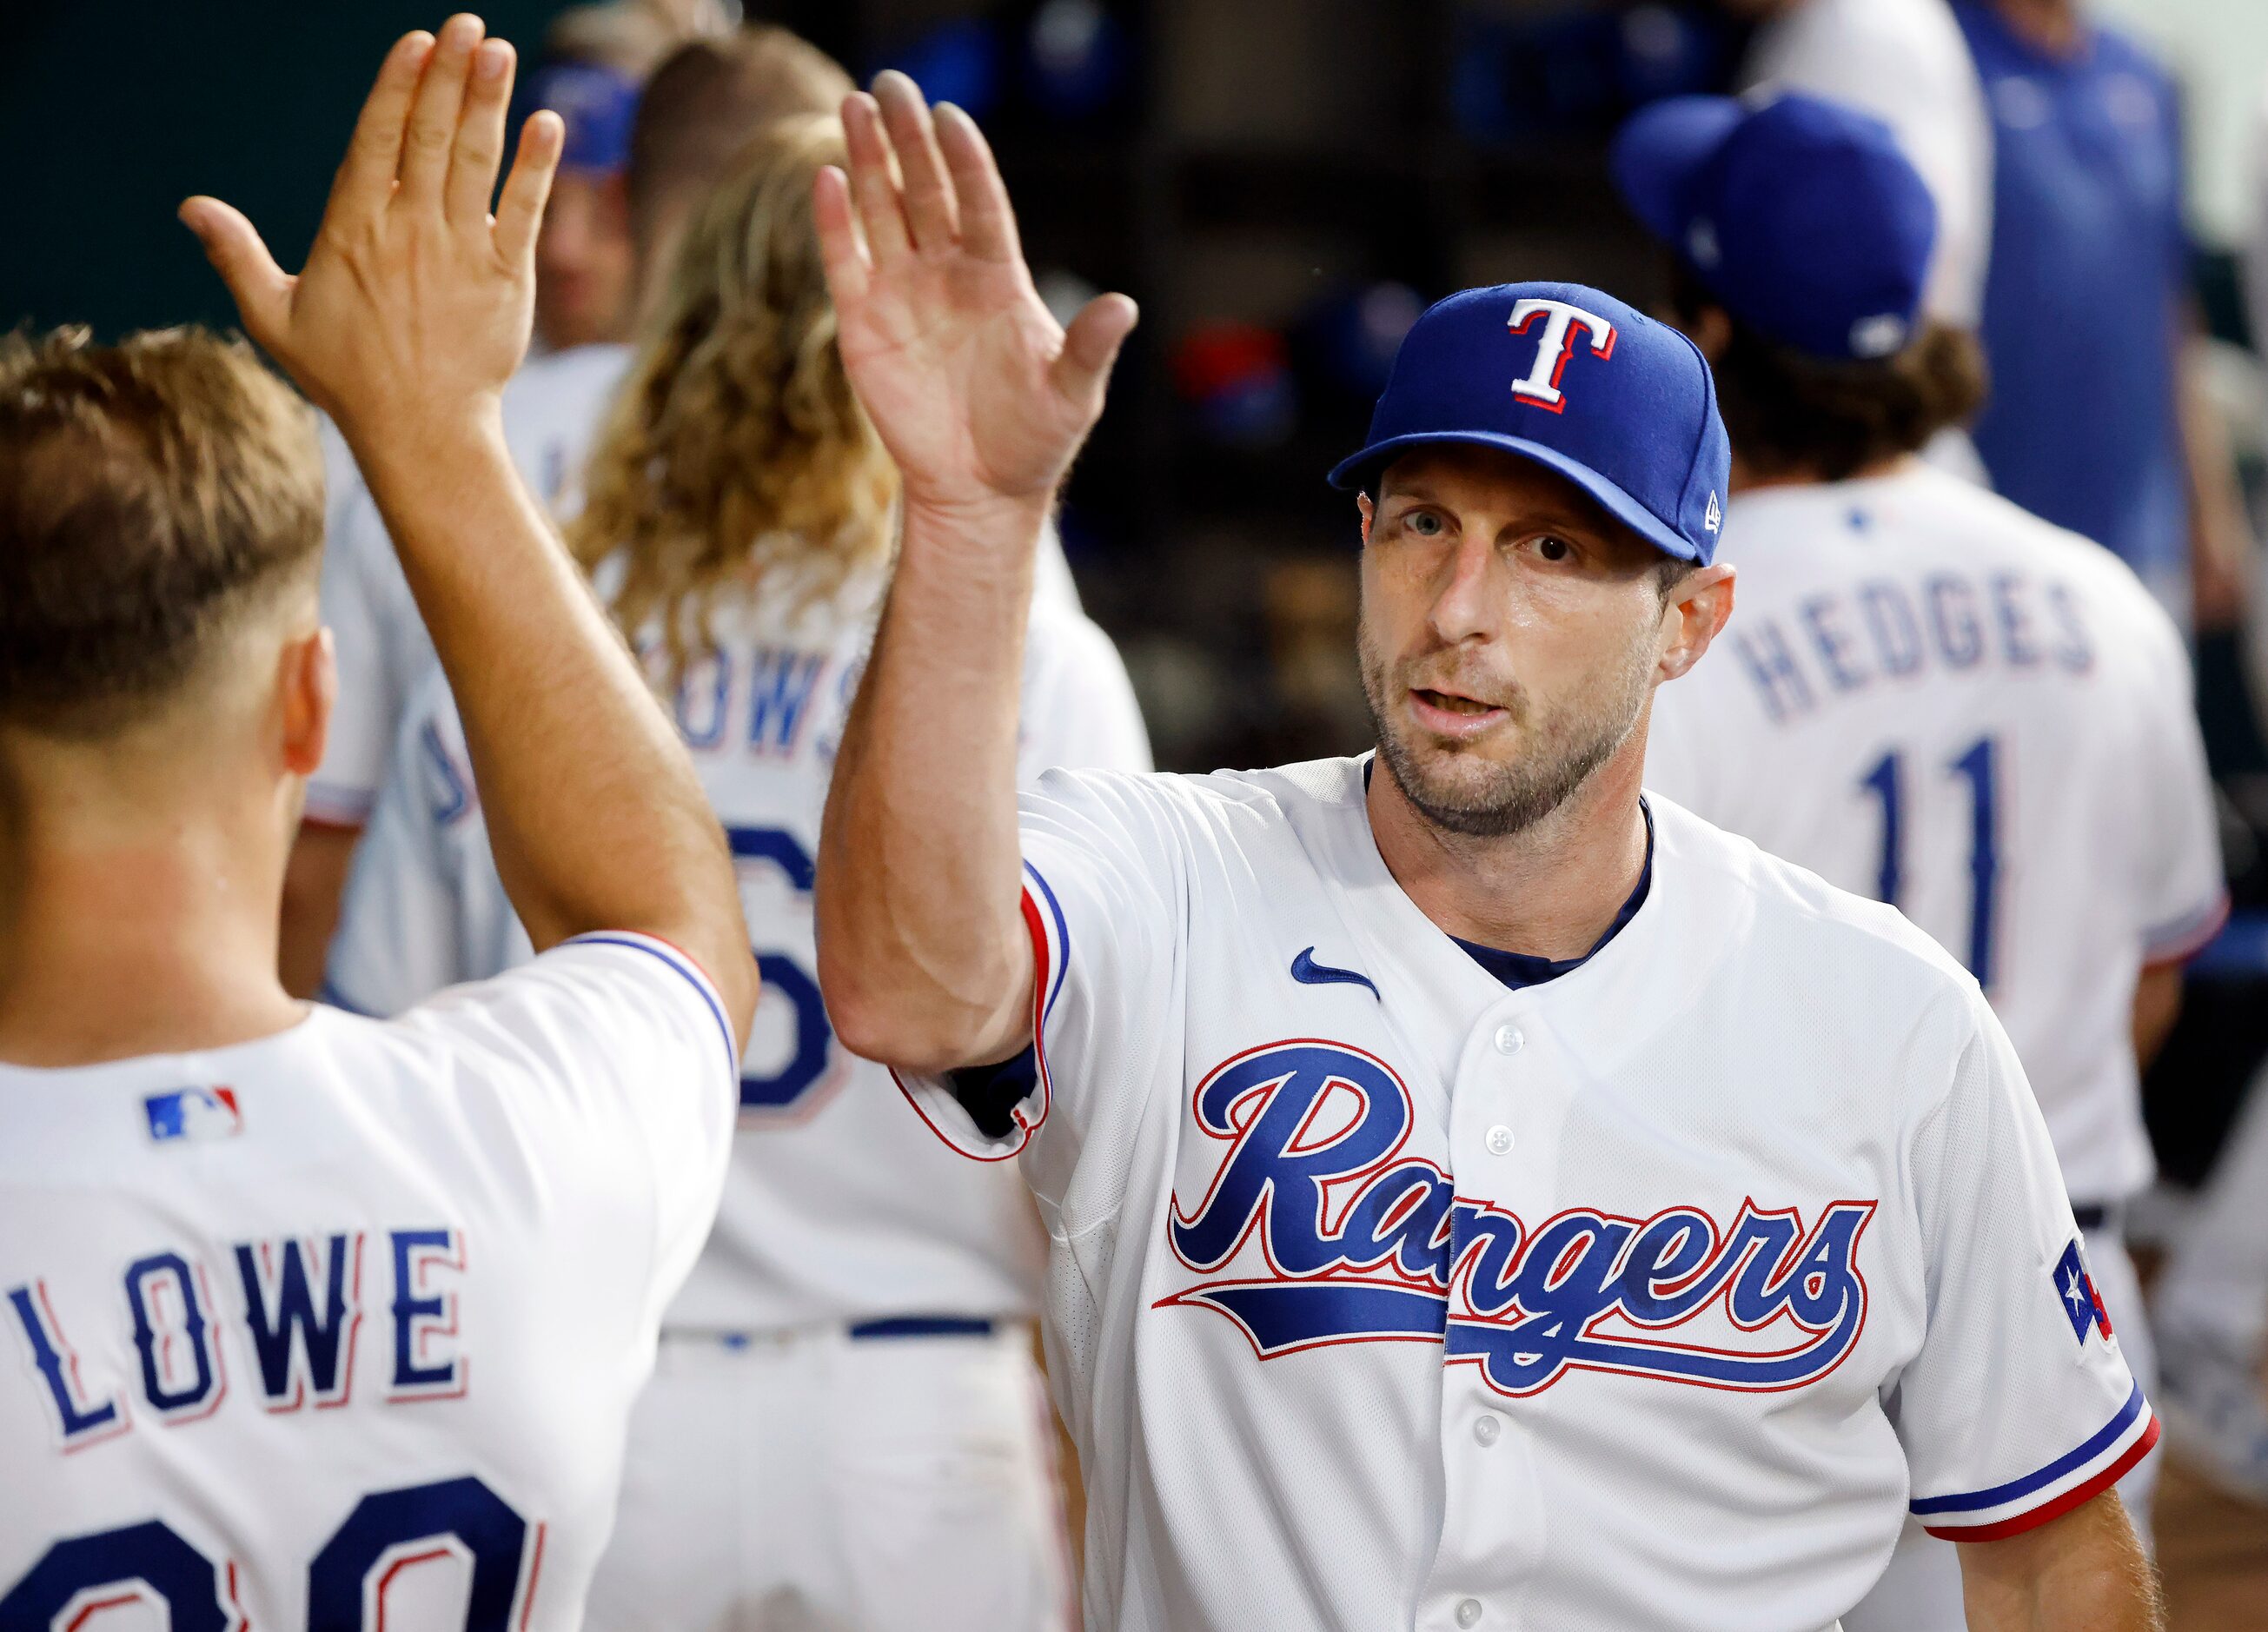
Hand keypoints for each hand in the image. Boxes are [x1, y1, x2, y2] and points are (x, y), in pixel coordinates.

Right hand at [179, 15, 559, 454]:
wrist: (421, 431)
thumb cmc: (347, 376)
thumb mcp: (276, 318)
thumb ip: (238, 256)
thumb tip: (191, 207)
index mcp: (353, 231)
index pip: (376, 142)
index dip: (397, 88)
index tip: (416, 43)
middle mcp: (409, 232)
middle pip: (431, 137)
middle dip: (450, 76)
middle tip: (467, 25)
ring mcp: (461, 253)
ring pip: (476, 164)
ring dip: (490, 103)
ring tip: (501, 51)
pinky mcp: (507, 279)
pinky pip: (524, 213)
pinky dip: (537, 168)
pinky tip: (549, 124)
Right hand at [814, 72, 1137, 524]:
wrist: (981, 489)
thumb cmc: (1034, 440)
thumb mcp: (1073, 394)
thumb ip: (1090, 348)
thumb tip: (1124, 306)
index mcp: (999, 279)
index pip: (981, 202)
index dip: (966, 160)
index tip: (951, 116)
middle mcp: (949, 274)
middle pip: (925, 191)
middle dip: (908, 138)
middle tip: (890, 84)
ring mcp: (904, 294)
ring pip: (882, 212)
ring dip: (867, 160)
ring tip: (854, 106)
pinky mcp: (864, 324)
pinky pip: (846, 261)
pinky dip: (834, 222)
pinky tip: (827, 179)